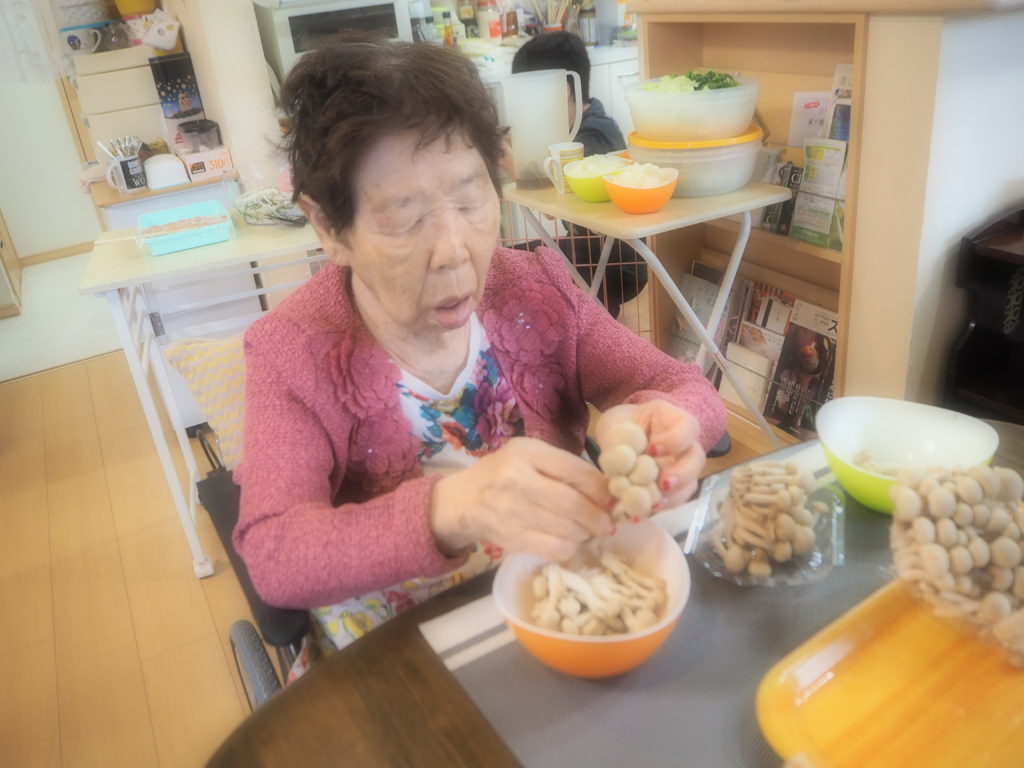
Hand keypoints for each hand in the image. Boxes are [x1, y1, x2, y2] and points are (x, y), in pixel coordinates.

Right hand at [430, 437, 613, 561]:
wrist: (463, 500)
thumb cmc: (504, 473)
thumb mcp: (530, 456)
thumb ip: (564, 467)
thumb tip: (607, 490)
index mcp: (527, 454)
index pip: (575, 471)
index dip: (601, 488)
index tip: (614, 498)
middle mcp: (517, 481)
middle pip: (572, 504)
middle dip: (598, 517)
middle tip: (608, 523)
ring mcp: (512, 513)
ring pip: (566, 530)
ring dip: (585, 534)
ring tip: (589, 531)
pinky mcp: (511, 540)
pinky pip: (553, 549)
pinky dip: (569, 548)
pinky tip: (570, 541)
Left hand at [595, 401, 705, 509]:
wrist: (620, 437)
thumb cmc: (621, 425)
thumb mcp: (614, 425)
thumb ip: (615, 442)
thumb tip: (617, 466)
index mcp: (673, 420)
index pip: (688, 426)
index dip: (675, 440)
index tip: (651, 449)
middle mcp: (684, 445)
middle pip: (696, 458)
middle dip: (682, 474)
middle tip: (663, 483)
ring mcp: (682, 467)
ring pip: (690, 483)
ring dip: (673, 496)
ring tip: (653, 505)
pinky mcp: (673, 488)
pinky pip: (674, 500)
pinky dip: (659, 507)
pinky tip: (642, 512)